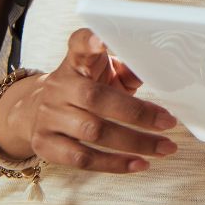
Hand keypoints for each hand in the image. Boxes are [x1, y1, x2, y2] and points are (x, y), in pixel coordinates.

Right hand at [0, 28, 178, 172]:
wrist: (36, 111)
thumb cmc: (85, 88)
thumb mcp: (104, 72)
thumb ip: (128, 70)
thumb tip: (156, 73)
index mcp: (75, 62)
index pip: (78, 44)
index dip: (88, 42)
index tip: (100, 40)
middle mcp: (59, 86)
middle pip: (96, 99)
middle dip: (137, 113)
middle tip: (169, 122)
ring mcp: (48, 116)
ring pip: (94, 132)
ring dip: (135, 143)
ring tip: (165, 147)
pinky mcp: (44, 144)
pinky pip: (83, 159)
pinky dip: (115, 164)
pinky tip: (140, 163)